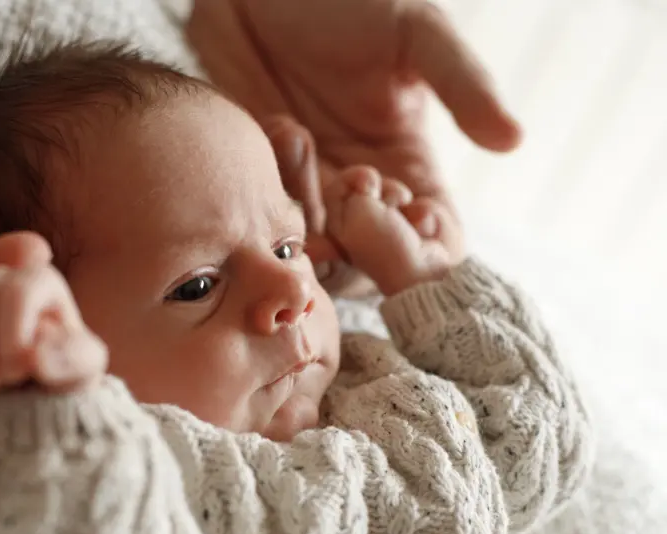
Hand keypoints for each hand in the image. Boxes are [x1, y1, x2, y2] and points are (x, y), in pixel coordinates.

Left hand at [188, 0, 521, 269]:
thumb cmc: (344, 3)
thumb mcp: (416, 34)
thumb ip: (461, 86)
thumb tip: (513, 141)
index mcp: (410, 168)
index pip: (432, 244)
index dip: (424, 248)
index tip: (409, 207)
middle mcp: (361, 194)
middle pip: (370, 268)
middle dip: (362, 239)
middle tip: (352, 179)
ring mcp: (307, 194)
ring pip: (314, 252)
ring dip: (309, 207)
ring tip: (300, 132)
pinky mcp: (258, 185)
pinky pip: (265, 218)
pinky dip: (272, 184)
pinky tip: (277, 124)